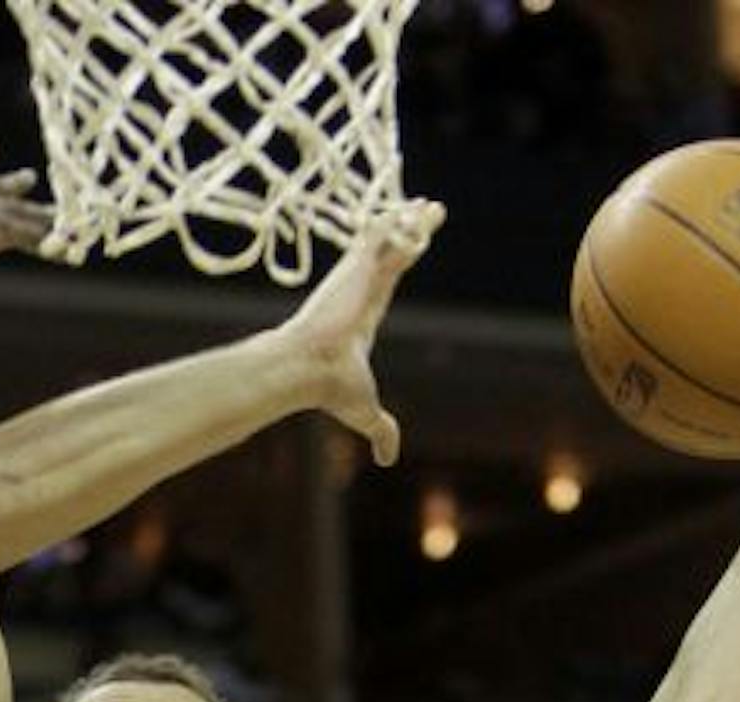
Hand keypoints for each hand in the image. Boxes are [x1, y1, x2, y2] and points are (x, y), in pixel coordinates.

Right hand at [272, 198, 445, 467]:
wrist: (307, 367)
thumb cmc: (331, 390)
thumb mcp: (366, 411)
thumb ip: (381, 430)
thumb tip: (388, 458)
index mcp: (361, 318)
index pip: (386, 285)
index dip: (399, 267)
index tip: (409, 251)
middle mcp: (359, 292)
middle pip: (393, 257)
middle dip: (410, 234)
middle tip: (427, 213)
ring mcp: (356, 277)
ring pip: (392, 242)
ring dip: (412, 221)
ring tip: (432, 205)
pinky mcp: (356, 265)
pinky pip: (385, 233)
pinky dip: (402, 220)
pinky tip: (421, 205)